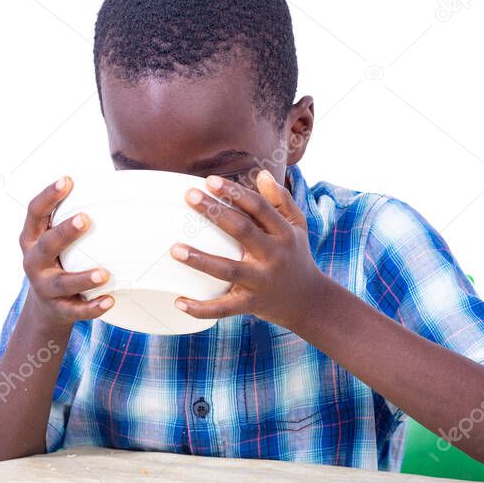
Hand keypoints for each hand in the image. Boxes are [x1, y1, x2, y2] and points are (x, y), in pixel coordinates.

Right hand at [19, 176, 113, 327]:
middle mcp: (34, 262)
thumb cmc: (59, 261)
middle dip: (65, 232)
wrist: (45, 308)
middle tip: (86, 219)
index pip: (35, 213)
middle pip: (47, 246)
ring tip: (104, 273)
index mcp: (32, 238)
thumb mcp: (55, 240)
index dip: (48, 196)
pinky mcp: (59, 309)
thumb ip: (71, 219)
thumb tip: (113, 186)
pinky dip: (93, 307)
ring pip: (62, 283)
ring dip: (83, 278)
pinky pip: (76, 310)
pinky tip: (110, 301)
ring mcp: (44, 287)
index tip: (67, 180)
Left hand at [170, 169, 326, 329]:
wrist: (309, 301)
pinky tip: (178, 301)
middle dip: (215, 211)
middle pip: (242, 230)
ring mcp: (262, 281)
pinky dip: (201, 308)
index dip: (235, 192)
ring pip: (229, 270)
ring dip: (201, 260)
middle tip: (189, 195)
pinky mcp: (251, 304)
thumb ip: (282, 201)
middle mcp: (274, 255)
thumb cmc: (296, 256)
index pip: (259, 207)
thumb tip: (262, 174)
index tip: (209, 180)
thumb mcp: (297, 227)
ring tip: (174, 249)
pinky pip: (224, 308)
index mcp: (284, 233)